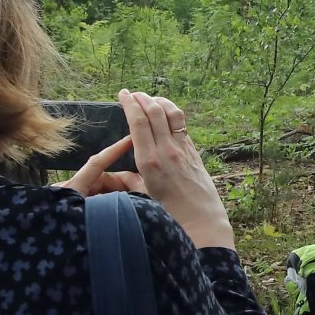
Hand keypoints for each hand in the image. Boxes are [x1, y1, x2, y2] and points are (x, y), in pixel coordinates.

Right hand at [69, 90, 234, 250]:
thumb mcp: (143, 198)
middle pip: (154, 113)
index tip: (123, 94)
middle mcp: (166, 151)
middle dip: (142, 98)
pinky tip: (165, 114)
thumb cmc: (170, 214)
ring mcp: (182, 149)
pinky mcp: (193, 151)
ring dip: (159, 102)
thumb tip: (112, 176)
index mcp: (149, 162)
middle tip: (132, 93)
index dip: (130, 104)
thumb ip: (128, 182)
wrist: (202, 221)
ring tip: (149, 98)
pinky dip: (171, 114)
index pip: (138, 123)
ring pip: (171, 114)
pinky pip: (182, 125)